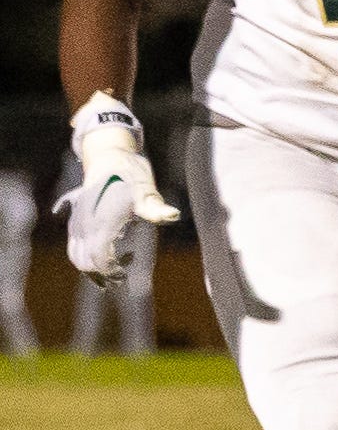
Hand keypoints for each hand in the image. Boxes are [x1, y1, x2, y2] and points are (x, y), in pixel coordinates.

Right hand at [58, 97, 179, 287]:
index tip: (125, 274)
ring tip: (118, 265)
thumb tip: (172, 215)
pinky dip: (86, 256)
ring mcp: (77, 220)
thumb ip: (154, 207)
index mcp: (101, 220)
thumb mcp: (146, 189)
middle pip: (84, 261)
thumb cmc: (130, 173)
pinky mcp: (76, 218)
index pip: (98, 257)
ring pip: (76, 255)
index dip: (110, 271)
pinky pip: (74, 245)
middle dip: (102, 274)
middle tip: (123, 275)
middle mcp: (84, 223)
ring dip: (94, 266)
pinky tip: (107, 254)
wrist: (109, 154)